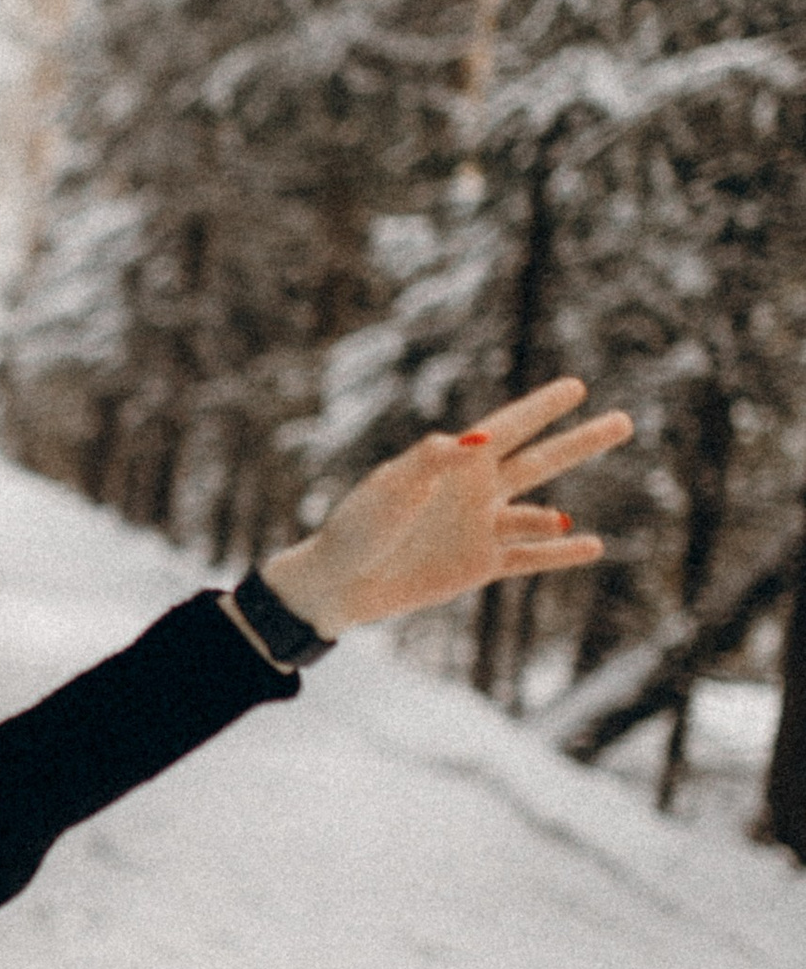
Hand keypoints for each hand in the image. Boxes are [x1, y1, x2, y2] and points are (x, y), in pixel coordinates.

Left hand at [264, 378, 634, 637]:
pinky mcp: (481, 564)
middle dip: (581, 441)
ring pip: (540, 514)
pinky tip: (595, 546)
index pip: (510, 427)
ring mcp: (482, 528)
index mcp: (454, 463)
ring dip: (556, 518)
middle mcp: (476, 491)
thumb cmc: (359, 526)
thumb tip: (476, 437)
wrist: (343, 582)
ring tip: (562, 519)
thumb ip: (431, 461)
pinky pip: (531, 558)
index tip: (577, 386)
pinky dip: (560, 554)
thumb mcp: (391, 488)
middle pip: (541, 460)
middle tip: (625, 421)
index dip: (543, 407)